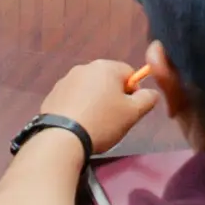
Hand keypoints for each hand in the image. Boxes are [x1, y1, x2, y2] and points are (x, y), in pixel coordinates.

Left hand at [37, 58, 158, 155]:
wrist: (61, 137)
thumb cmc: (102, 122)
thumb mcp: (132, 113)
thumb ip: (147, 99)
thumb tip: (151, 92)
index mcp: (105, 67)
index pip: (129, 72)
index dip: (134, 91)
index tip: (130, 110)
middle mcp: (84, 68)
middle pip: (108, 80)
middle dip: (113, 97)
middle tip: (114, 119)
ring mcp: (66, 80)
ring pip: (90, 89)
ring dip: (95, 102)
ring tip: (94, 124)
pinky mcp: (53, 94)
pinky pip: (73, 98)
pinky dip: (79, 107)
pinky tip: (79, 124)